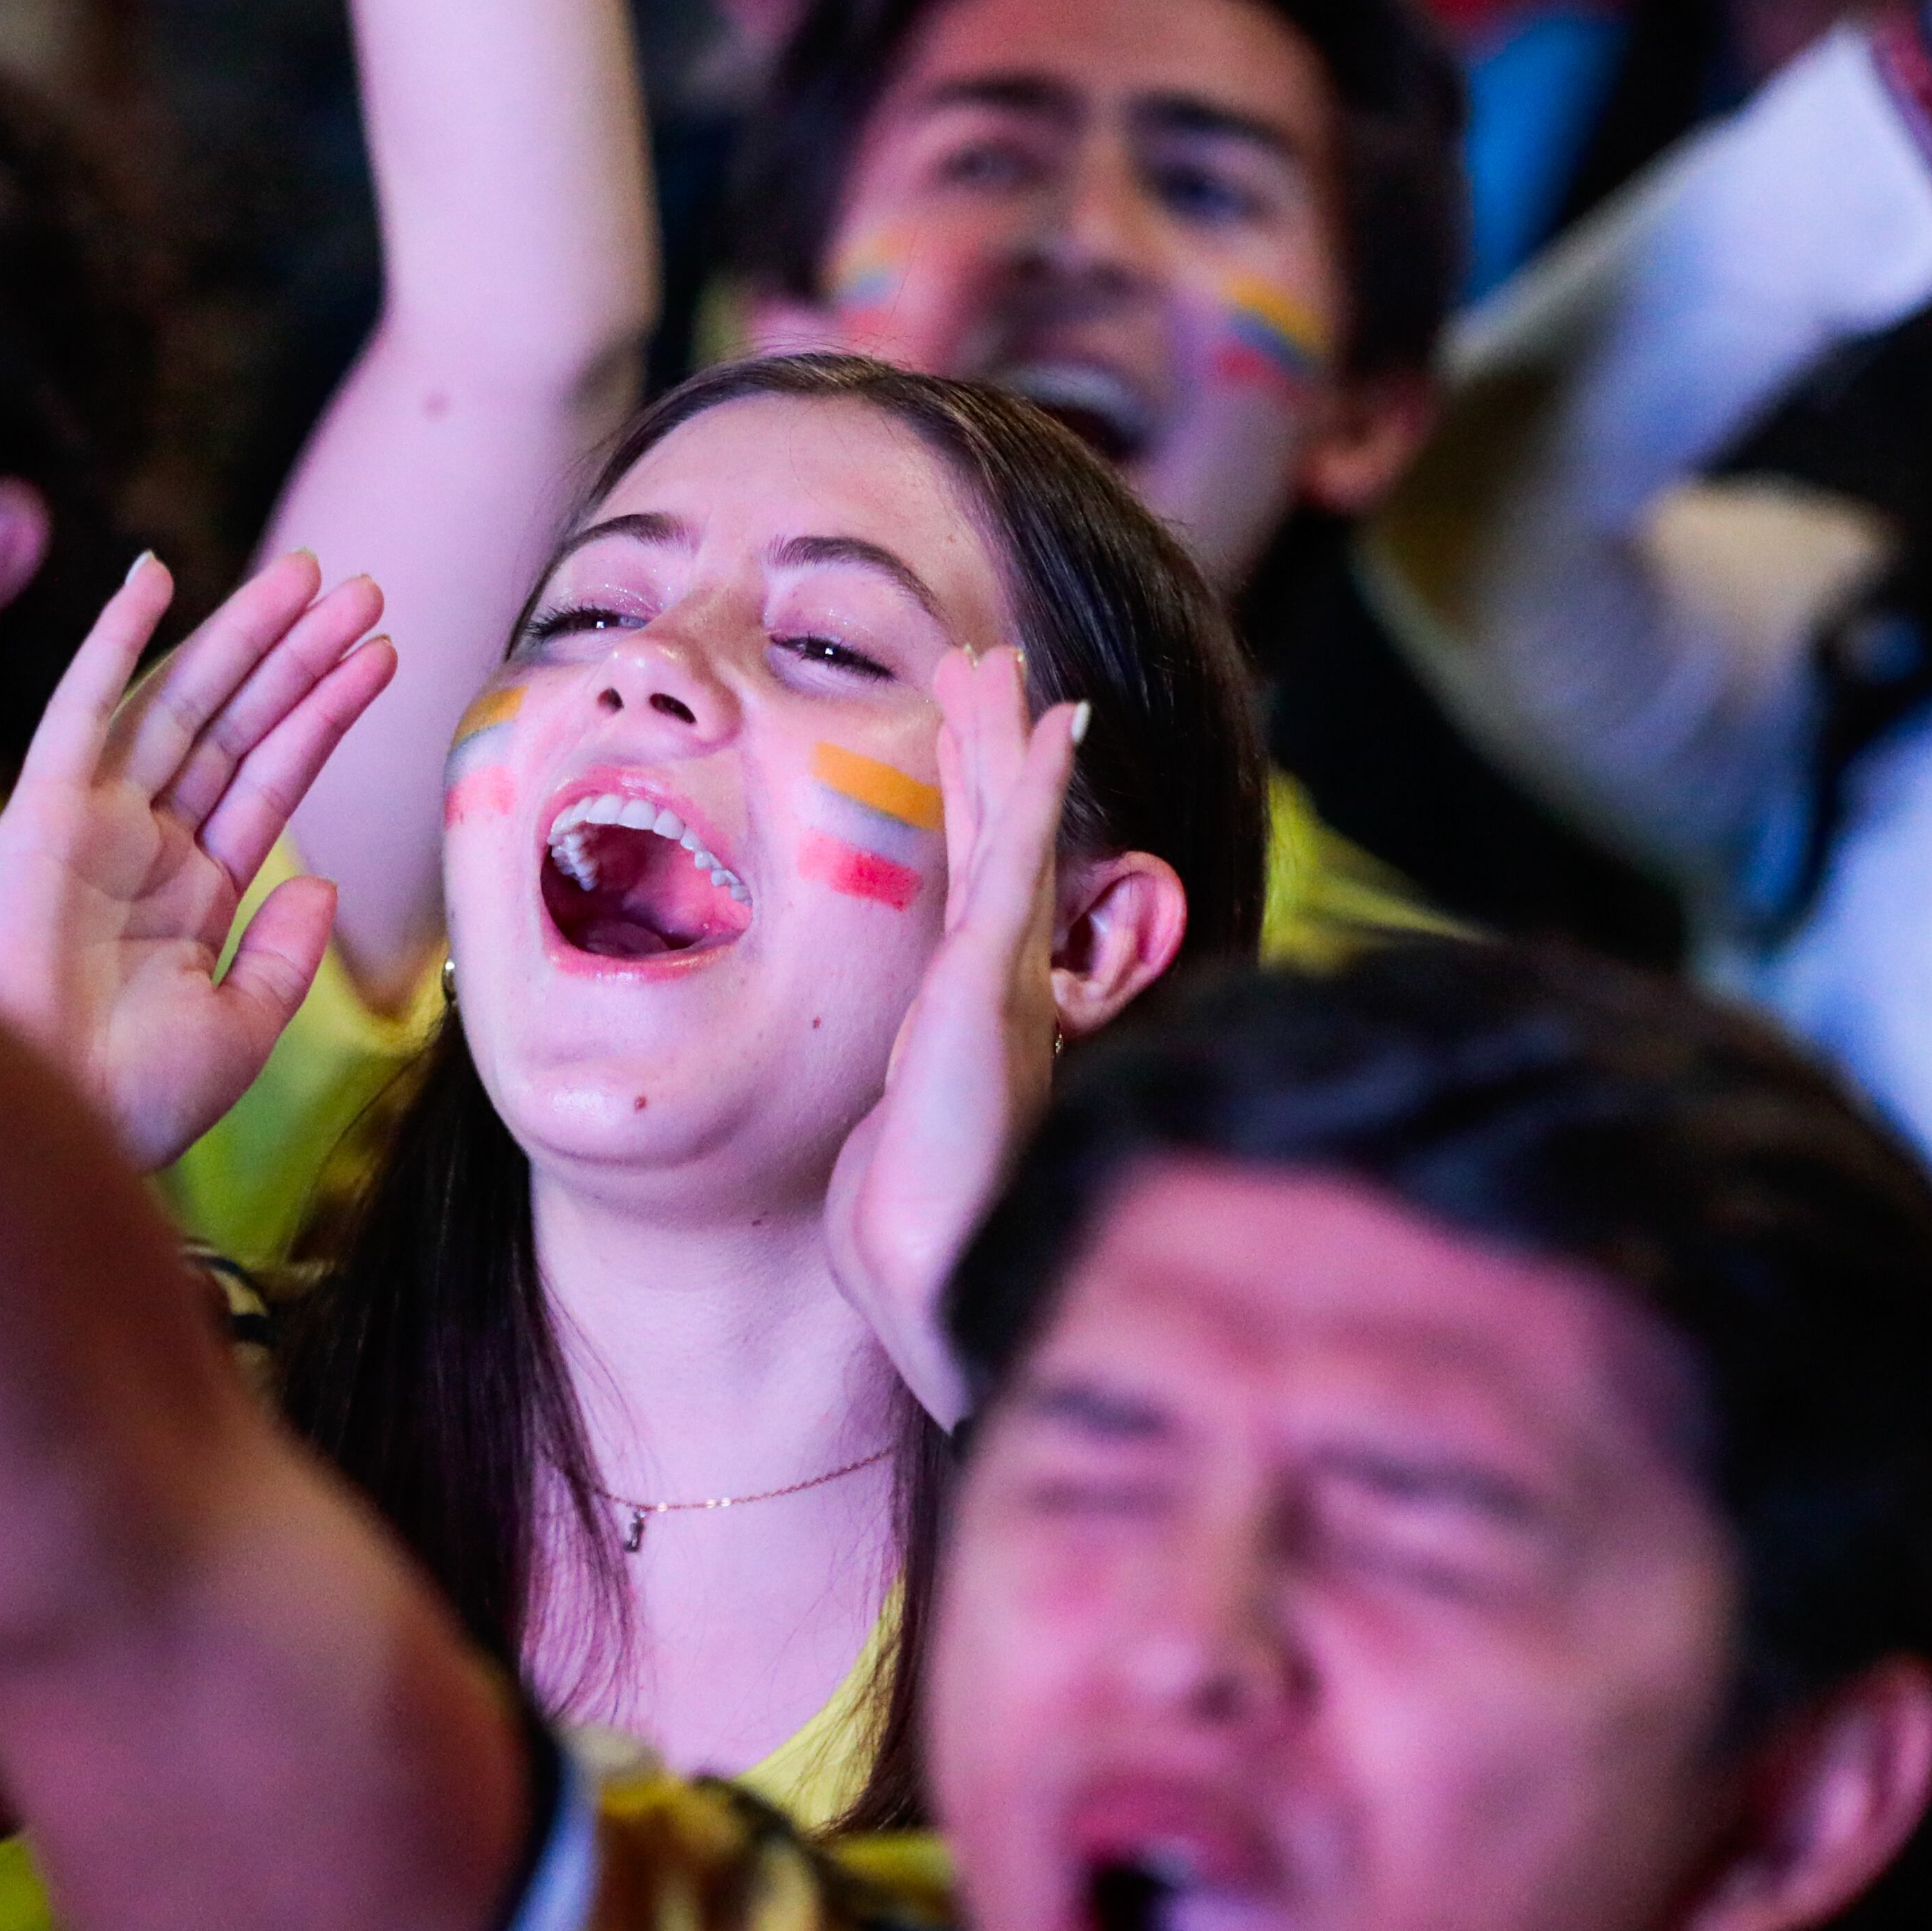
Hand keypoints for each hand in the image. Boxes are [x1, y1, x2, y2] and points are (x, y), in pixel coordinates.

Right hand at [0, 552, 397, 1172]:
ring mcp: (93, 824)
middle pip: (237, 726)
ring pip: (181, 704)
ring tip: (309, 574)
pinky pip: (81, 710)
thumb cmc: (131, 1102)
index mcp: (192, 898)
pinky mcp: (41, 814)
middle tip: (362, 586)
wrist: (47, 1130)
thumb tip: (322, 881)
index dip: (325, 714)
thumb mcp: (239, 1033)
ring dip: (241, 637)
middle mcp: (146, 847)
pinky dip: (113, 642)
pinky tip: (153, 577)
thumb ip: (284, 957)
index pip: (272, 780)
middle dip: (298, 656)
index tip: (382, 654)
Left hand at [827, 648, 1082, 1427]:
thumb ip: (890, 1127)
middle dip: (988, 752)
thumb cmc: (907, 1234)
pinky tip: (1053, 718)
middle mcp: (1003, 986)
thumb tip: (877, 1151)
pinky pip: (1020, 857)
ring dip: (1003, 740)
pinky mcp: (993, 978)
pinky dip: (1035, 784)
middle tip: (981, 667)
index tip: (963, 747)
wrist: (930, 1269)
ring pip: (1009, 828)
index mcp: (973, 1017)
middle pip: (997, 841)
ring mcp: (1006, 977)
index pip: (973, 891)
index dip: (973, 813)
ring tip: (996, 661)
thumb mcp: (885, 1153)